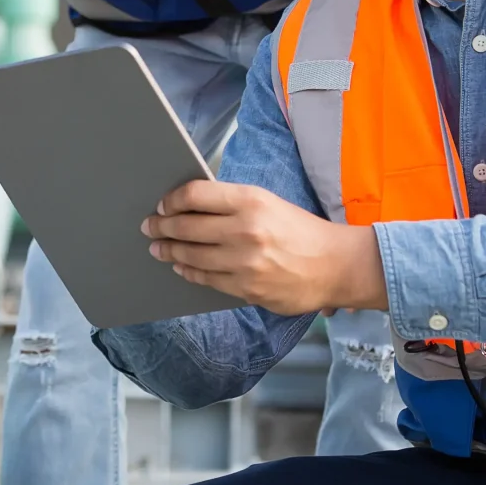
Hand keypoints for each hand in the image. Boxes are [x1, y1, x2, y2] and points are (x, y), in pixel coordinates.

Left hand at [141, 180, 386, 315]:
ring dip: (169, 251)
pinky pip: (206, 279)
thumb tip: (191, 206)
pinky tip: (182, 266)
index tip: (162, 205)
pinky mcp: (246, 289)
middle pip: (186, 226)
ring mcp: (244, 263)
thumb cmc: (301, 230)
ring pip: (191, 256)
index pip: (195, 195)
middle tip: (149, 227)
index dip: (171, 200)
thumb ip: (233, 204)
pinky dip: (189, 271)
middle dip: (161, 227)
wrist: (335, 265)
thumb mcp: (270, 203)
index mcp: (251, 201)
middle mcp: (245, 230)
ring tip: (159, 247)